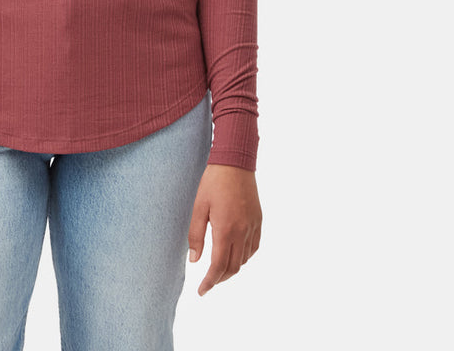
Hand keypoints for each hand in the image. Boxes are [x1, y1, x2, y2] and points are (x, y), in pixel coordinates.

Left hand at [187, 163, 261, 295]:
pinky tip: (235, 253)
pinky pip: (254, 247)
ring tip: (219, 268)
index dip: (210, 282)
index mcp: (226, 230)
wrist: (235, 162)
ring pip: (245, 259)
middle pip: (233, 267)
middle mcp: (243, 232)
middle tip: (208, 282)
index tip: (201, 291)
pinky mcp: (259, 220)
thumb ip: (196, 235)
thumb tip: (194, 260)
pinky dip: (244, 256)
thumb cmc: (213, 182)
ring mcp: (253, 226)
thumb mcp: (198, 207)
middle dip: (220, 279)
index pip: (219, 266)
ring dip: (232, 268)